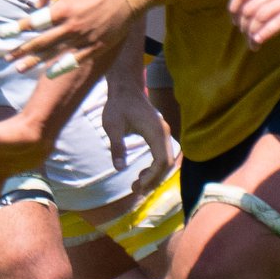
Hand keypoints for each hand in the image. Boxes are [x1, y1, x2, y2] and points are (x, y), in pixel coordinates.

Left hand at [5, 0, 136, 76]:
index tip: (1, 34)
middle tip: (6, 58)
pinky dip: (61, 68)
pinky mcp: (96, 47)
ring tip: (19, 68)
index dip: (16, 29)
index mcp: (64, 9)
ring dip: (35, 62)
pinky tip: (49, 74)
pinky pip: (75, 61)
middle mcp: (71, 26)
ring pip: (54, 54)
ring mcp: (84, 39)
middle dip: (21, 51)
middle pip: (40, 43)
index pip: (34, 22)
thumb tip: (36, 4)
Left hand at [101, 80, 174, 195]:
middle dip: (154, 179)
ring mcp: (163, 133)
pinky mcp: (159, 133)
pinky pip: (162, 154)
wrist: (125, 88)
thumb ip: (116, 146)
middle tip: (136, 190)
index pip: (162, 160)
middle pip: (167, 163)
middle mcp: (164, 133)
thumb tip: (118, 168)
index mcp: (156, 131)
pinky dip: (155, 167)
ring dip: (154, 174)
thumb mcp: (112, 126)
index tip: (138, 187)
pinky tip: (142, 174)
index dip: (152, 176)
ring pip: (166, 160)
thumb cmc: (117, 105)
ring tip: (137, 185)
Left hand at [229, 0, 279, 47]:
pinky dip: (265, 33)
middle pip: (249, 8)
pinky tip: (259, 42)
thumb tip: (255, 10)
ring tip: (253, 44)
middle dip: (243, 25)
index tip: (235, 22)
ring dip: (252, 33)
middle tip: (247, 36)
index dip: (234, 8)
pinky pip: (277, 23)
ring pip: (260, 16)